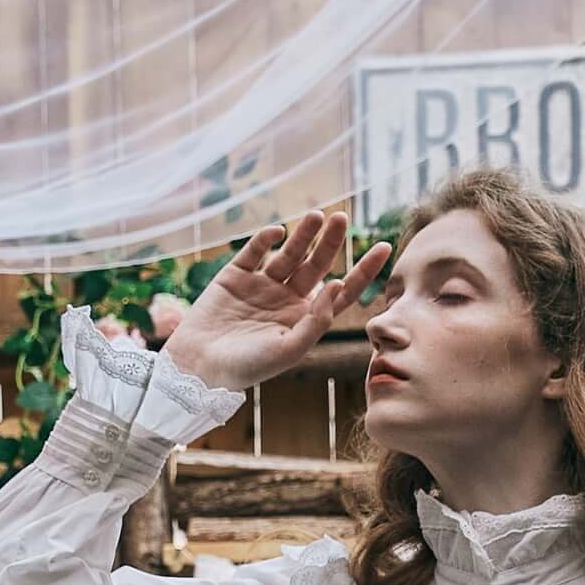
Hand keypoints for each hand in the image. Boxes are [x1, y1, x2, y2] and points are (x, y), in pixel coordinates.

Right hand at [164, 209, 390, 396]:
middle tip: (341, 218)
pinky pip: (254, 251)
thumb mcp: (288, 350)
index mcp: (304, 319)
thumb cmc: (246, 367)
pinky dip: (265, 239)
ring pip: (289, 253)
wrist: (199, 368)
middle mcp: (287, 299)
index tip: (385, 248)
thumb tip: (338, 284)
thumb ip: (316, 322)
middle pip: (316, 265)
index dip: (363, 271)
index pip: (341, 291)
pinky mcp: (235, 275)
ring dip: (303, 234)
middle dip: (330, 242)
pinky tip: (277, 232)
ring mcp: (261, 285)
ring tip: (316, 215)